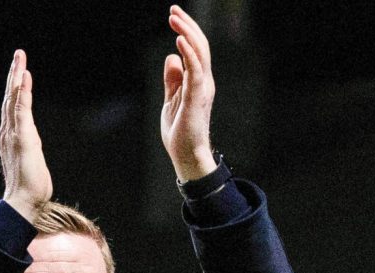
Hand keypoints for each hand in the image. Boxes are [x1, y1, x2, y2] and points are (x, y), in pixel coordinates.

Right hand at [0, 49, 52, 221]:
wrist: (24, 201)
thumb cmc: (29, 185)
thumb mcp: (31, 158)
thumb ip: (29, 145)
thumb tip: (31, 141)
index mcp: (11, 135)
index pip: (13, 105)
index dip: (17, 86)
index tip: (21, 69)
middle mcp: (9, 132)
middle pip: (10, 97)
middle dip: (14, 74)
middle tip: (19, 54)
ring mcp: (13, 134)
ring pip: (13, 99)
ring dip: (17, 78)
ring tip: (20, 60)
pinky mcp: (22, 138)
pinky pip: (21, 110)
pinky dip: (22, 93)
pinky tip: (24, 79)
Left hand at [161, 5, 216, 182]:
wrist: (186, 155)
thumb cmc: (180, 132)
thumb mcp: (171, 100)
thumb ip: (173, 80)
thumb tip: (170, 57)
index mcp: (198, 81)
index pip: (195, 49)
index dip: (186, 30)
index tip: (174, 15)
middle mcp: (204, 81)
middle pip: (199, 46)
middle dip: (187, 25)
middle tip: (173, 10)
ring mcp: (202, 88)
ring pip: (199, 53)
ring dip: (187, 32)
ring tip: (174, 18)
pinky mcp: (197, 97)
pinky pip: (196, 69)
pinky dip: (189, 52)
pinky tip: (179, 40)